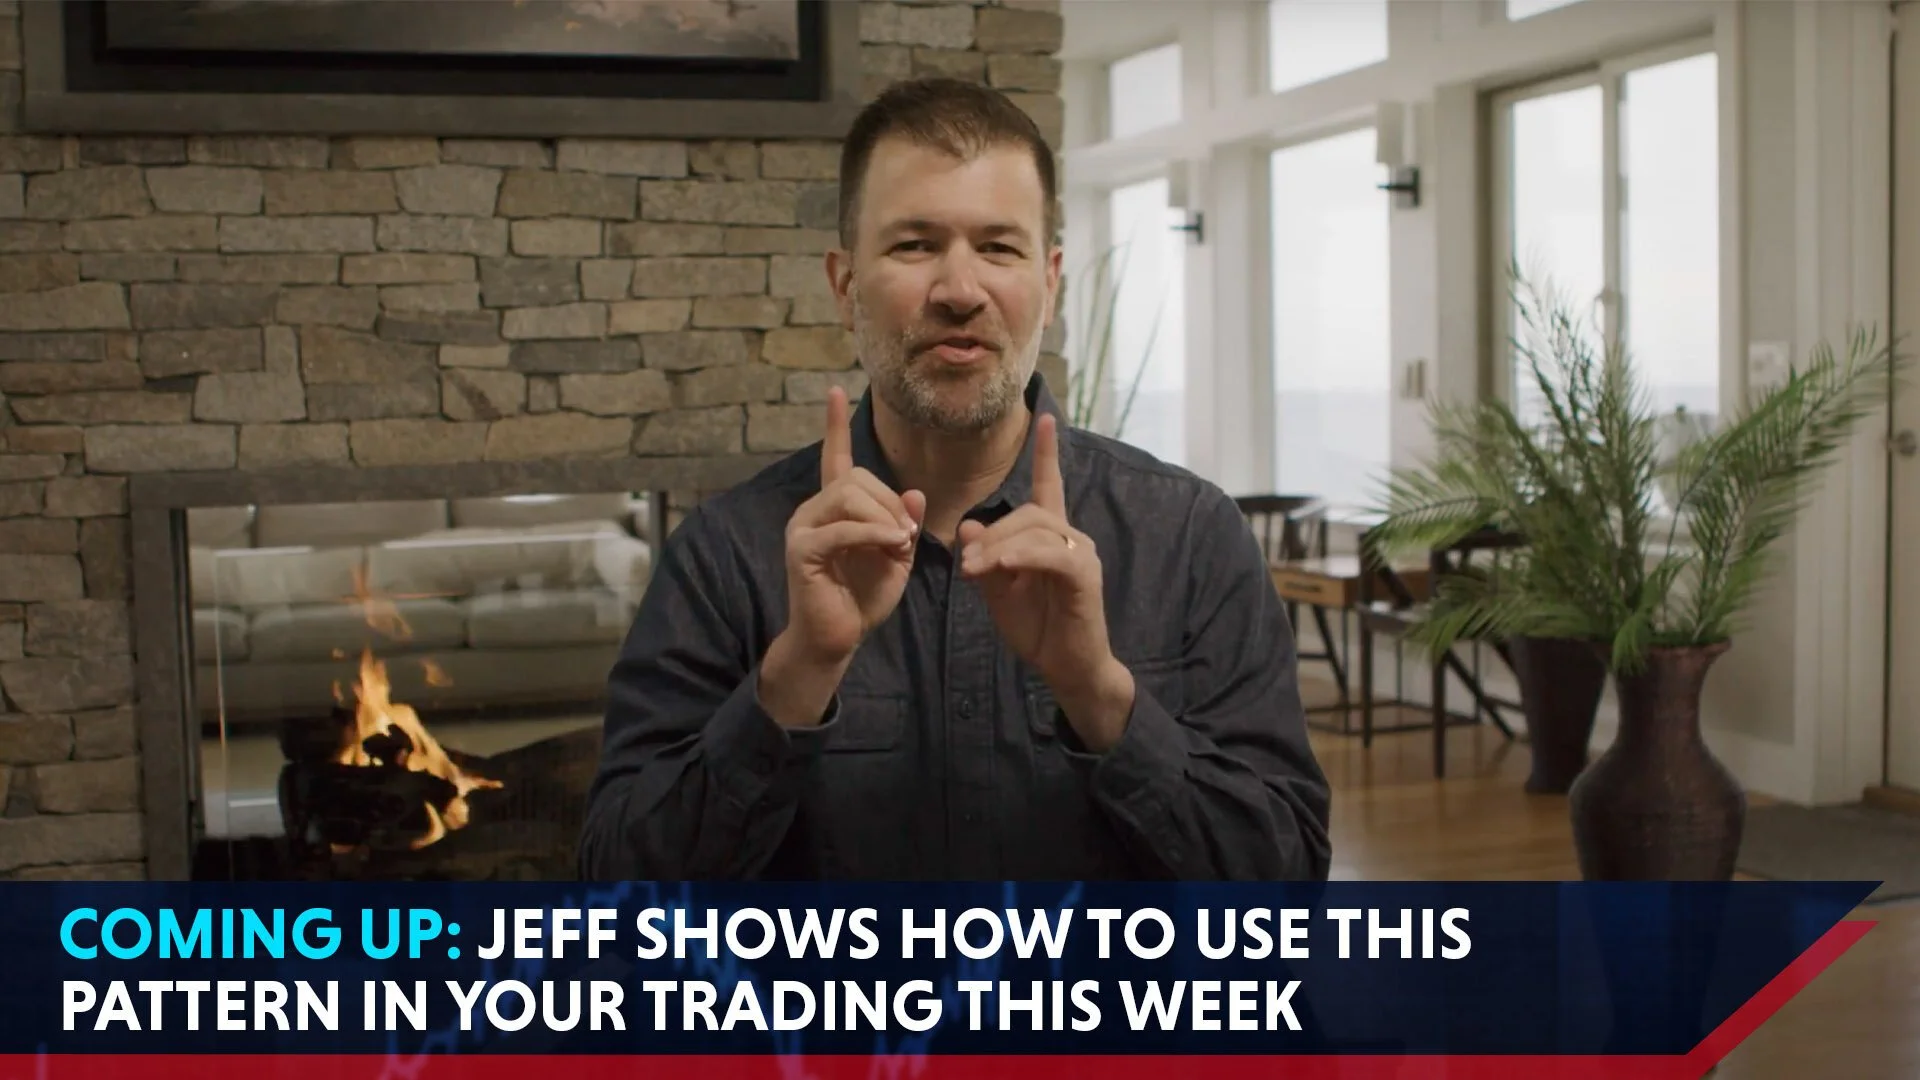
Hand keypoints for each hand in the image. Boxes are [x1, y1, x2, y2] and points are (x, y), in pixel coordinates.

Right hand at [761, 388, 925, 725]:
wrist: (837, 640)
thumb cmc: (863, 600)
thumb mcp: (896, 558)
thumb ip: (904, 524)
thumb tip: (914, 494)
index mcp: (833, 508)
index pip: (834, 457)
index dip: (834, 425)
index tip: (834, 391)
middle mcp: (812, 511)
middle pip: (856, 477)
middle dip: (890, 501)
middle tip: (907, 537)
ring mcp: (802, 528)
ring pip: (849, 495)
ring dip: (884, 516)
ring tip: (900, 544)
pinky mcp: (801, 550)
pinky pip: (842, 528)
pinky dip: (872, 534)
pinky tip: (891, 546)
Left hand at [958, 412, 1133, 749]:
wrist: (1067, 669)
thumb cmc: (1037, 630)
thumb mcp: (998, 593)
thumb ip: (984, 559)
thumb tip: (967, 526)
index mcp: (1051, 538)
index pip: (1049, 486)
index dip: (1046, 453)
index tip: (1045, 416)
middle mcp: (1071, 539)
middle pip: (1028, 511)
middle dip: (991, 534)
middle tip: (965, 564)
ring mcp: (1082, 555)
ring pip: (1036, 529)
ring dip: (999, 546)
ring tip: (975, 570)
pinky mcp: (1085, 576)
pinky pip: (1050, 555)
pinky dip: (1021, 557)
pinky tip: (1002, 567)